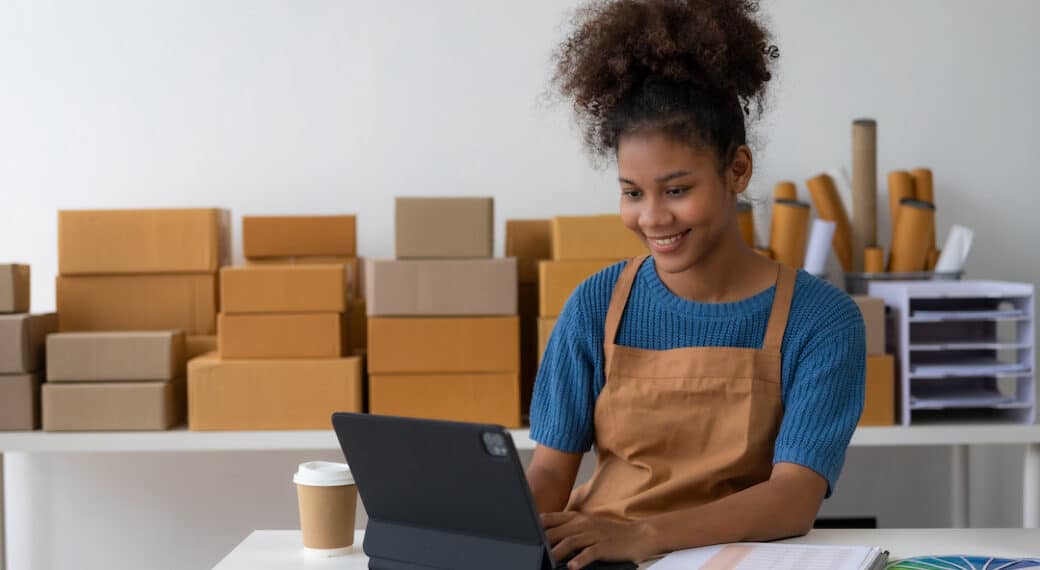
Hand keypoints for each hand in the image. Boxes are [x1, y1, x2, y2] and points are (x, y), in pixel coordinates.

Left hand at [541, 511, 655, 568]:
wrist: (637, 535)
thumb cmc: (609, 533)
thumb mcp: (586, 526)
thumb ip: (567, 529)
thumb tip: (546, 537)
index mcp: (576, 517)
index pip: (549, 518)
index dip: (534, 525)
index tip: (522, 534)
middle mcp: (582, 523)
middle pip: (556, 531)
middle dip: (541, 541)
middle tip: (530, 552)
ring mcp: (593, 534)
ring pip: (570, 541)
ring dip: (556, 552)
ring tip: (546, 561)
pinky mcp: (604, 546)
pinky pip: (589, 553)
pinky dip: (580, 560)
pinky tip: (572, 567)